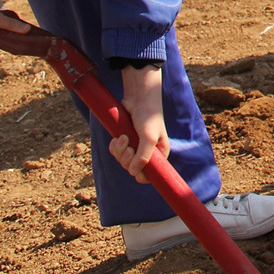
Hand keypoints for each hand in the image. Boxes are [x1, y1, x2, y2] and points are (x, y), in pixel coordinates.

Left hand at [110, 65, 168, 183]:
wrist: (138, 99)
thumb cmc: (148, 116)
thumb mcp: (148, 137)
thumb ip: (143, 156)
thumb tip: (134, 173)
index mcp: (159, 153)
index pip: (150, 175)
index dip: (141, 175)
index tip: (134, 167)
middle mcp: (147, 152)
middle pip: (133, 169)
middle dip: (127, 159)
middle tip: (128, 147)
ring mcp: (135, 147)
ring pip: (122, 160)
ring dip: (119, 151)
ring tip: (122, 137)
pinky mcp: (125, 140)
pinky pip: (115, 152)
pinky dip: (114, 146)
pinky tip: (117, 137)